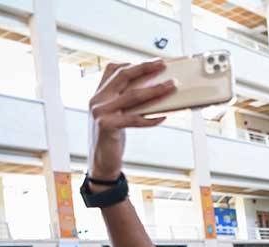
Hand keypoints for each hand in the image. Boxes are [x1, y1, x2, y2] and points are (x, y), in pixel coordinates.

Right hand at [87, 61, 174, 179]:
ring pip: (132, 96)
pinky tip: (164, 116)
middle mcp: (97, 100)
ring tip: (171, 86)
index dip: (134, 63)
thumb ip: (127, 101)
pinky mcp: (107, 126)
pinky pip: (135, 119)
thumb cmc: (112, 138)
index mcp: (99, 94)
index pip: (114, 70)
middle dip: (145, 68)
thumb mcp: (117, 115)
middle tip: (163, 65)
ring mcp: (100, 112)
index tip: (153, 61)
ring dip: (155, 90)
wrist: (100, 163)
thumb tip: (155, 89)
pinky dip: (151, 118)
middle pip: (123, 76)